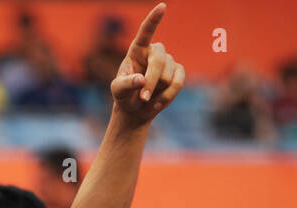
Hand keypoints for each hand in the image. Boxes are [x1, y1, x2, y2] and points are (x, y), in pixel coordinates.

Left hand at [110, 3, 184, 124]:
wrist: (136, 109)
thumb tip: (141, 80)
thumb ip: (125, 85)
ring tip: (146, 99)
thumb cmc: (124, 96)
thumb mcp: (118, 92)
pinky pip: (178, 83)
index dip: (154, 19)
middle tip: (142, 98)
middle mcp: (154, 51)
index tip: (162, 6)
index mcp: (137, 50)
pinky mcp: (178, 72)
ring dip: (156, 92)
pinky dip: (167, 96)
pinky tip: (157, 103)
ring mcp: (168, 60)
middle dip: (151, 82)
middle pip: (159, 62)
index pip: (146, 32)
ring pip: (167, 76)